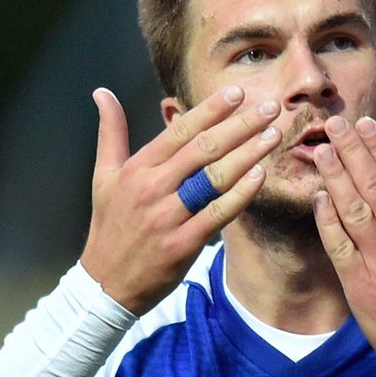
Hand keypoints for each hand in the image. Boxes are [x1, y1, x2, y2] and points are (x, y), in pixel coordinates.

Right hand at [80, 86, 280, 313]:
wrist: (106, 283)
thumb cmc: (110, 226)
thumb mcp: (103, 176)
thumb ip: (111, 133)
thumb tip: (102, 92)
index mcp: (137, 168)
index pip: (179, 131)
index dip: (211, 111)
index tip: (237, 93)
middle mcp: (152, 188)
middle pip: (203, 149)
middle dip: (240, 125)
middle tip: (270, 108)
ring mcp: (167, 217)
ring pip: (213, 178)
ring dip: (247, 154)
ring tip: (273, 135)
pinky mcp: (181, 244)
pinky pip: (216, 215)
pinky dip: (239, 195)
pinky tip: (259, 176)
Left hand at [311, 114, 375, 376]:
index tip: (365, 125)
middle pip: (375, 187)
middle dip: (353, 152)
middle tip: (334, 125)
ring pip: (355, 210)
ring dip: (336, 178)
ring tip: (321, 151)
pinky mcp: (360, 285)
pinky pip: (339, 246)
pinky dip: (328, 220)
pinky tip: (317, 198)